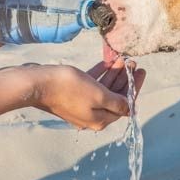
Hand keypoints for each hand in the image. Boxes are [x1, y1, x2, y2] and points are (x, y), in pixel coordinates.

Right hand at [9, 59, 145, 130]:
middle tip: (133, 63)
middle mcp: (91, 115)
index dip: (134, 87)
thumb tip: (130, 109)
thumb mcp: (98, 95)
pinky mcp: (71, 95)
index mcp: (100, 120)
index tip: (141, 72)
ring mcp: (81, 105)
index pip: (124, 105)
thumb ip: (116, 102)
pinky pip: (91, 85)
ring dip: (114, 74)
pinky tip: (107, 62)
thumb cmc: (69, 88)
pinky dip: (100, 74)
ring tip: (123, 59)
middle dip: (125, 79)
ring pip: (103, 89)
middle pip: (115, 97)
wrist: (38, 84)